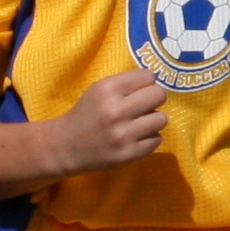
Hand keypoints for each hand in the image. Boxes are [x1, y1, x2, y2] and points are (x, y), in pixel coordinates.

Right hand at [42, 71, 167, 176]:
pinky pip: (157, 139)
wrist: (68, 146)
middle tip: (144, 105)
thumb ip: (126, 83)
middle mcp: (116, 111)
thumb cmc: (87, 113)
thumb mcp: (99, 89)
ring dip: (153, 120)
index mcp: (107, 89)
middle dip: (154, 99)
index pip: (148, 76)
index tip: (139, 90)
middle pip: (159, 95)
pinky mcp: (129, 153)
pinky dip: (149, 138)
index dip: (146, 82)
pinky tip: (136, 137)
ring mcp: (124, 134)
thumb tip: (156, 80)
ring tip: (140, 123)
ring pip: (161, 119)